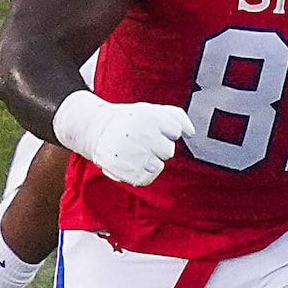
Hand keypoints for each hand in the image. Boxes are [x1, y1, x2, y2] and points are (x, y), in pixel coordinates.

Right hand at [52, 90, 192, 186]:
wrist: (96, 129)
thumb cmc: (130, 120)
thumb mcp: (152, 110)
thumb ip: (177, 117)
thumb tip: (191, 133)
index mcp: (151, 118)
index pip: (175, 131)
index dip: (166, 130)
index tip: (150, 127)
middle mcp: (144, 136)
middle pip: (168, 151)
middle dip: (158, 146)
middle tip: (140, 140)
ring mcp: (136, 155)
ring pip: (158, 165)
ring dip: (149, 159)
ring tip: (133, 150)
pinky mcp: (128, 172)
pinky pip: (147, 177)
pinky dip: (141, 172)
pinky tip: (131, 161)